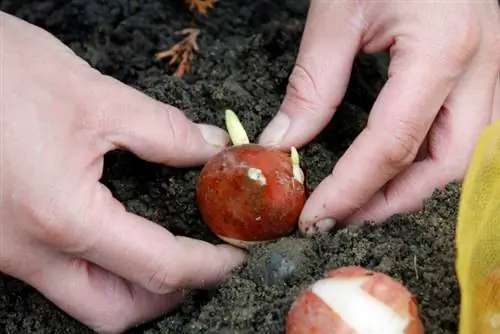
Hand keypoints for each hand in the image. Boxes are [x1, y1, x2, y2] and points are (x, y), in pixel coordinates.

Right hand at [0, 12, 244, 332]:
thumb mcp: (93, 96)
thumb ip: (163, 130)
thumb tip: (208, 148)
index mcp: (60, 217)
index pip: (157, 266)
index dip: (206, 266)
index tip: (232, 255)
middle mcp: (25, 251)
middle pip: (114, 310)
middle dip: (166, 294)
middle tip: (199, 262)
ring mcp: (3, 252)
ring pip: (80, 301)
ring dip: (130, 287)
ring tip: (163, 251)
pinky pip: (54, 277)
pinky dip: (96, 269)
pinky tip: (114, 237)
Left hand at [258, 0, 499, 233]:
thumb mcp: (339, 13)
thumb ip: (313, 84)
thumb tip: (286, 141)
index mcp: (443, 50)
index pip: (392, 146)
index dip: (352, 190)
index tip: (317, 216)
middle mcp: (483, 68)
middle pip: (444, 166)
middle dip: (390, 201)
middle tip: (343, 216)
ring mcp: (495, 70)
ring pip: (466, 159)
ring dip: (415, 189)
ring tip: (366, 202)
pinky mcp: (489, 70)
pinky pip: (469, 136)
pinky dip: (431, 163)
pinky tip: (399, 169)